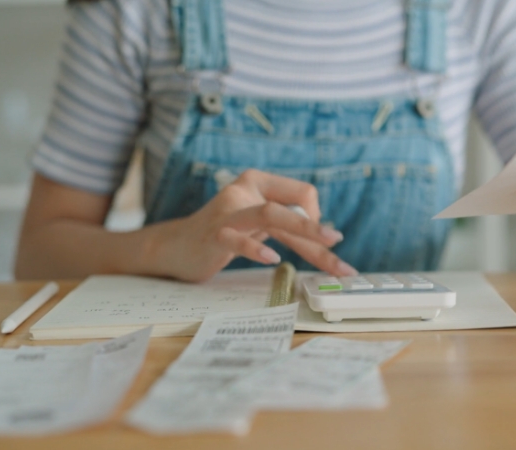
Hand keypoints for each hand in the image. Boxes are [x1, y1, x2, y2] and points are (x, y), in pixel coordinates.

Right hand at [141, 169, 357, 281]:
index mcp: (258, 182)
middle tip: (340, 244)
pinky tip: (272, 260)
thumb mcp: (257, 222)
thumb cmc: (222, 233)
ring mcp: (228, 212)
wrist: (175, 247)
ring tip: (327, 246)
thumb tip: (324, 233)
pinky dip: (256, 249)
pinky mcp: (214, 234)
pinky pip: (238, 239)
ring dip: (304, 232)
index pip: (302, 192)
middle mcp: (244, 190)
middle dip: (319, 229)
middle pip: (290, 207)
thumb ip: (284, 223)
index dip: (314, 219)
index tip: (313, 243)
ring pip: (271, 215)